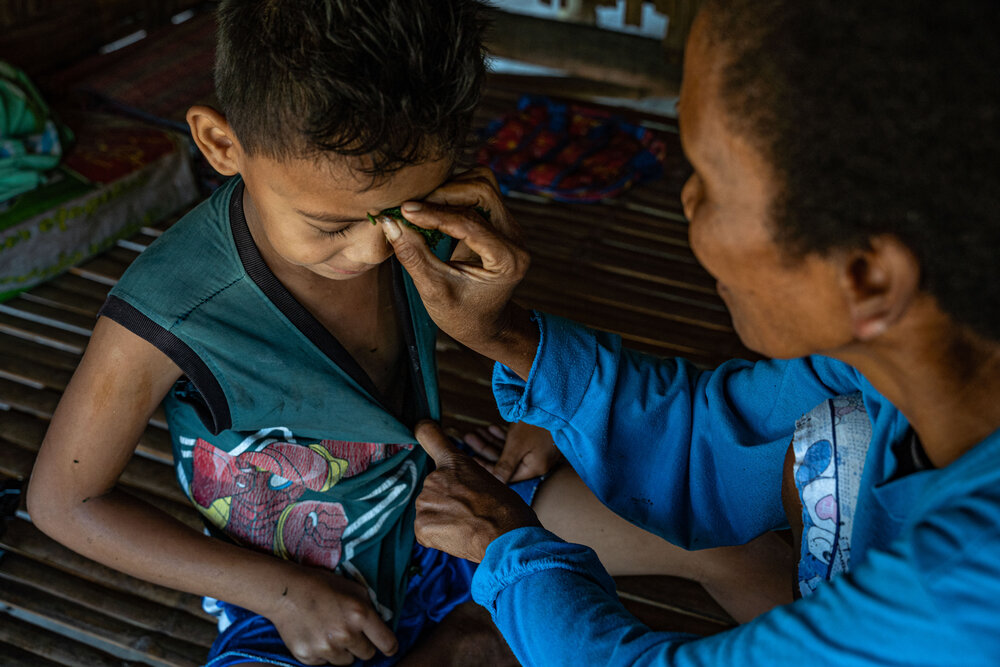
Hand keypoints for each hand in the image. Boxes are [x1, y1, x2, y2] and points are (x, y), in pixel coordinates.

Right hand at [267, 564, 397, 664]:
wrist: (286, 591)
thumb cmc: (322, 585)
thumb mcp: (353, 588)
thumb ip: (371, 606)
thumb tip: (382, 623)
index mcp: (360, 615)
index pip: (387, 643)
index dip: (389, 646)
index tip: (388, 647)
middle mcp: (345, 635)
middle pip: (367, 654)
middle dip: (362, 644)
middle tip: (349, 631)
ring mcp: (326, 649)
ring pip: (346, 661)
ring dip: (342, 650)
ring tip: (329, 631)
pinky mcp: (309, 657)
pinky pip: (325, 662)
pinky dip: (323, 653)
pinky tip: (315, 635)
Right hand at [381, 167, 537, 378]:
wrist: (484, 322)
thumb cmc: (461, 314)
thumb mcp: (434, 290)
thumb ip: (413, 256)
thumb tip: (389, 222)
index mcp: (507, 260)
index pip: (471, 223)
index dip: (435, 214)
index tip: (404, 211)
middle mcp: (515, 238)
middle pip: (482, 191)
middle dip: (444, 194)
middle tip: (410, 208)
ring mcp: (509, 226)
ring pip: (481, 184)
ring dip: (449, 189)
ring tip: (420, 207)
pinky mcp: (498, 219)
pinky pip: (477, 191)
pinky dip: (453, 193)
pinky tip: (432, 208)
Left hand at [414, 420, 540, 561]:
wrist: (507, 536)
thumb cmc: (506, 510)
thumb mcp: (487, 481)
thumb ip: (464, 480)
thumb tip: (460, 491)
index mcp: (454, 462)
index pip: (430, 436)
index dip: (424, 431)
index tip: (421, 428)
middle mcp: (434, 478)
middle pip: (432, 490)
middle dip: (446, 502)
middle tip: (470, 513)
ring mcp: (426, 501)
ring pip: (428, 512)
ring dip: (443, 521)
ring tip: (468, 527)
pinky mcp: (422, 525)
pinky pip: (425, 531)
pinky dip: (438, 537)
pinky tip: (458, 537)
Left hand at [464, 421, 561, 482]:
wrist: (557, 403)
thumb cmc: (537, 425)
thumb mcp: (517, 445)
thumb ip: (505, 465)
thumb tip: (496, 483)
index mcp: (533, 468)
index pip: (505, 474)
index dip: (486, 467)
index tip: (470, 459)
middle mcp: (536, 462)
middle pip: (505, 460)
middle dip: (485, 448)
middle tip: (468, 438)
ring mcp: (537, 450)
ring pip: (509, 449)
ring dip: (492, 440)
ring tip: (476, 432)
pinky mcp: (537, 440)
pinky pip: (517, 442)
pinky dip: (504, 436)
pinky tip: (491, 428)